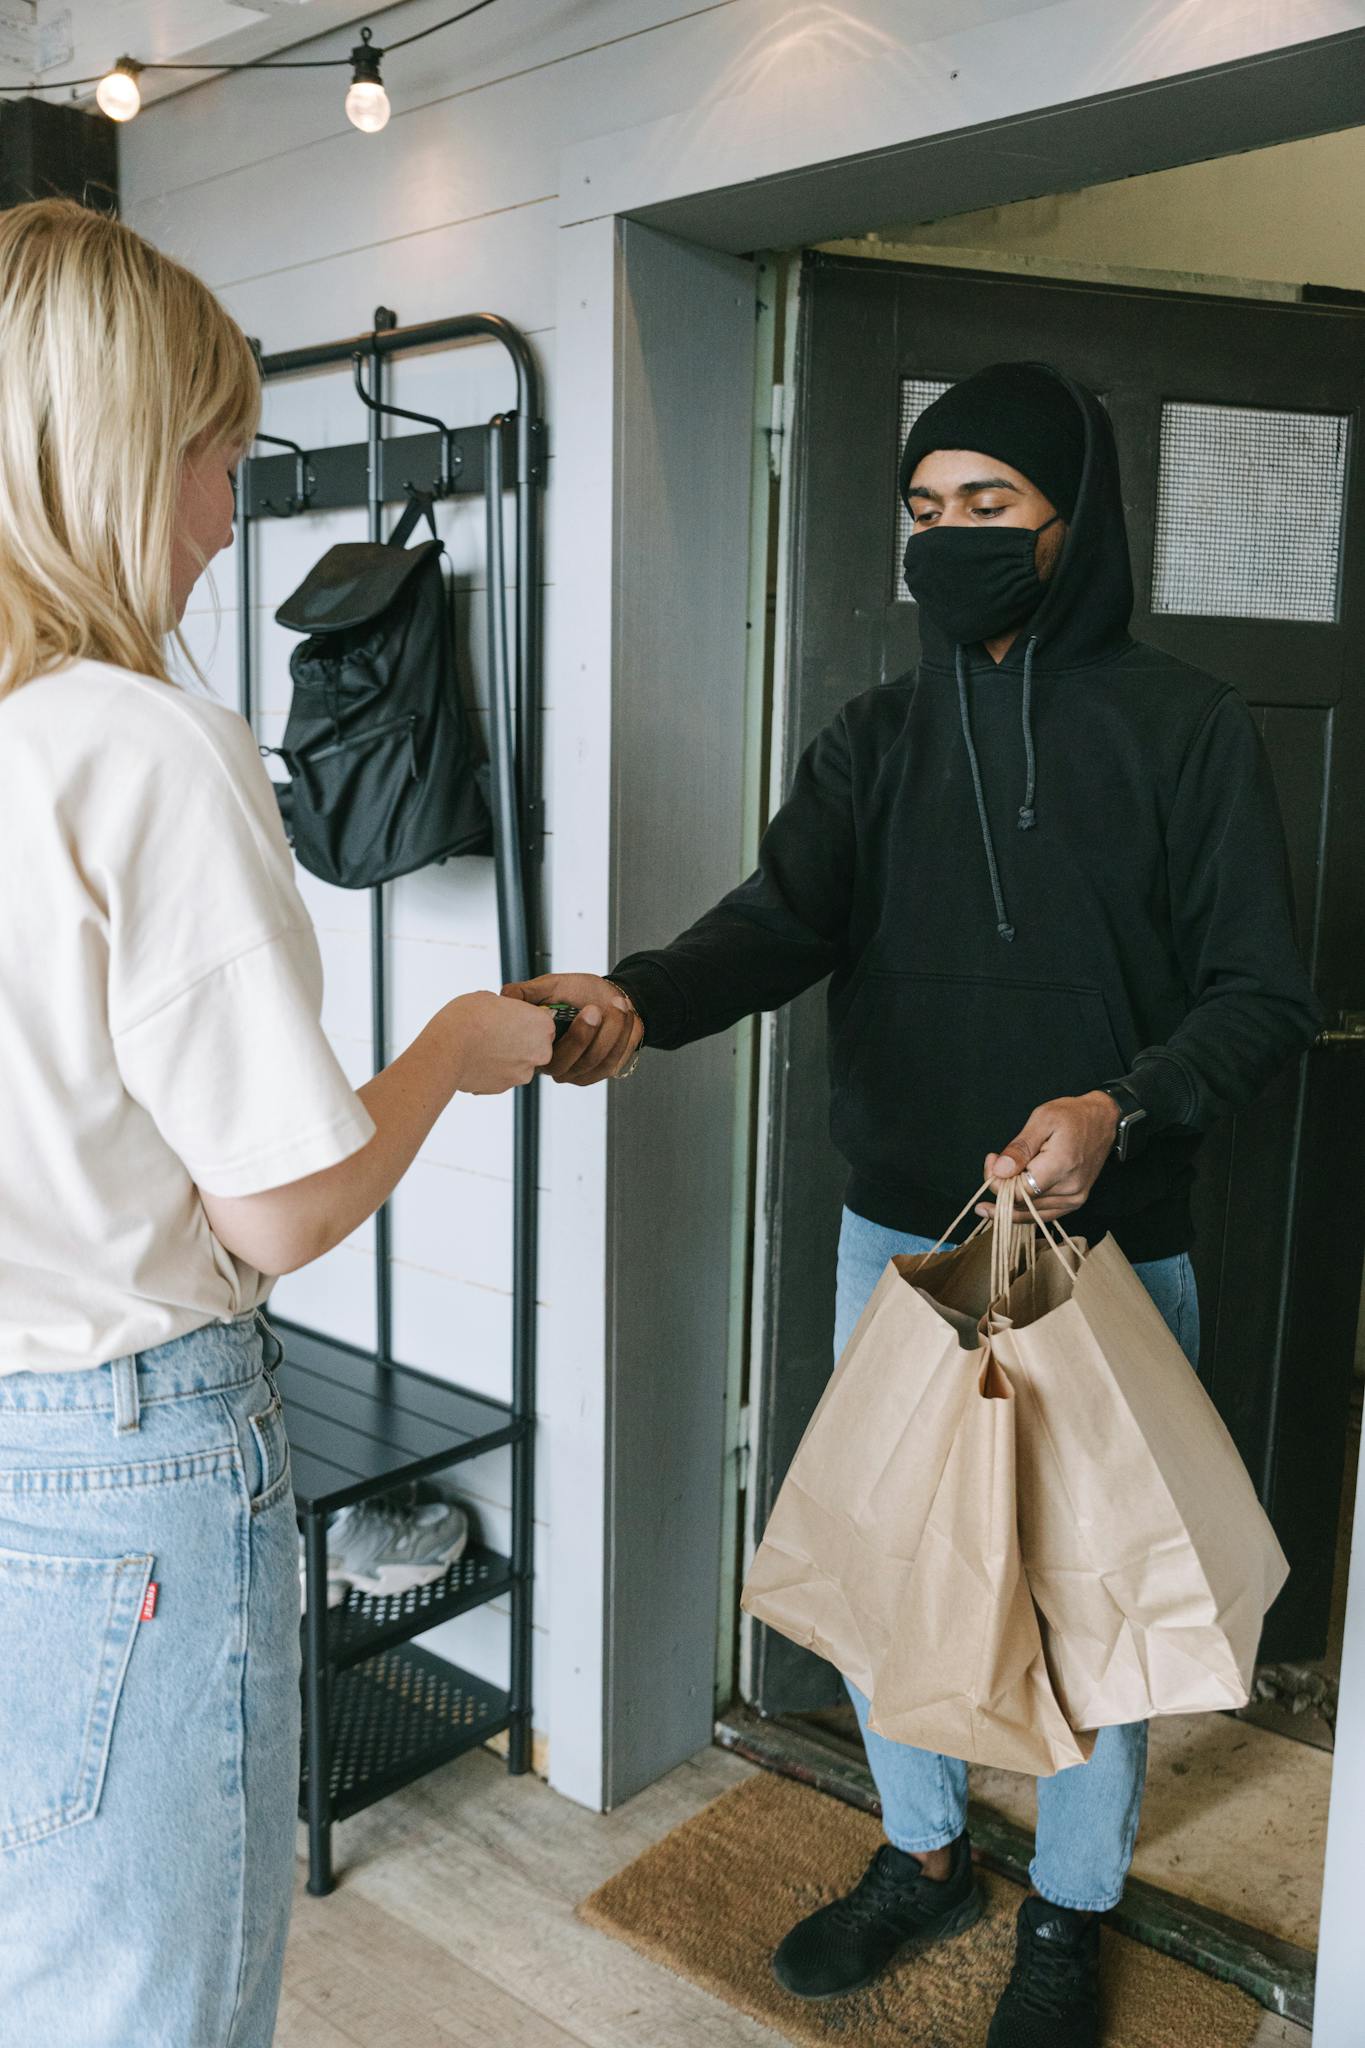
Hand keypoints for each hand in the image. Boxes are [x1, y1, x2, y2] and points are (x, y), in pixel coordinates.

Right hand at [442, 991, 555, 1094]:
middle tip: (496, 1032)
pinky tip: (475, 1059)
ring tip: (482, 1047)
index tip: (511, 1018)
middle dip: (520, 1041)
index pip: (543, 1021)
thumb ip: (506, 1008)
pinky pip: (502, 1076)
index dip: (526, 1018)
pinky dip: (492, 1070)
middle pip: (535, 1046)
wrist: (447, 1049)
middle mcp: (539, 1052)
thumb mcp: (490, 998)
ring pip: (519, 1063)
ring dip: (505, 1057)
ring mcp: (522, 1073)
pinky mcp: (504, 1088)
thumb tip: (502, 1013)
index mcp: (541, 1025)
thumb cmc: (467, 1020)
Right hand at [501, 972, 643, 1085]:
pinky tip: (625, 1015)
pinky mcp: (601, 1072)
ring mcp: (578, 1071)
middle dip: (583, 1035)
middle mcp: (554, 1064)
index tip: (559, 1011)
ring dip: (609, 1030)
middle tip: (595, 1009)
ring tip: (618, 1003)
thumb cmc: (581, 992)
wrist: (613, 996)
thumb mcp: (551, 985)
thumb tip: (503, 995)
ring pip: (592, 1060)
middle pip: (565, 1063)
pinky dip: (622, 1036)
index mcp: (536, 1046)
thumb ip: (527, 991)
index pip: (535, 1054)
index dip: (546, 1035)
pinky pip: (612, 1061)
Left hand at [977, 1091, 1120, 1220]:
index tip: (992, 1159)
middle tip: (995, 1162)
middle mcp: (1070, 1190)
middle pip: (1021, 1204)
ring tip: (1006, 1171)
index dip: (997, 1181)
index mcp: (1061, 1167)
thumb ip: (1019, 1148)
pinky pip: (1041, 1214)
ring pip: (1028, 1212)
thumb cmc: (1072, 1116)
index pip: (1017, 1193)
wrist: (1102, 1121)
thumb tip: (999, 1171)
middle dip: (1001, 1186)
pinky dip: (1023, 1207)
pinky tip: (1011, 1193)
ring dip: (1011, 1196)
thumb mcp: (1042, 1120)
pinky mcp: (1074, 1202)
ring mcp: (1074, 1199)